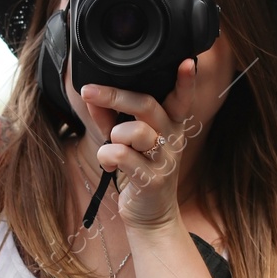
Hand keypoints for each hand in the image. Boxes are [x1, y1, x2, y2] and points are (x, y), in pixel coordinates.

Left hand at [81, 57, 201, 231]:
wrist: (151, 215)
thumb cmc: (138, 170)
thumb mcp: (125, 140)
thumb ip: (109, 117)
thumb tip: (91, 96)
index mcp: (170, 124)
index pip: (181, 98)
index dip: (185, 81)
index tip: (187, 62)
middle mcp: (172, 138)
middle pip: (147, 105)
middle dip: (115, 95)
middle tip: (89, 91)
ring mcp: (165, 159)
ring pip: (134, 131)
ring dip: (113, 135)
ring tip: (111, 146)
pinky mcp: (153, 180)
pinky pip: (122, 156)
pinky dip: (106, 157)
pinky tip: (108, 165)